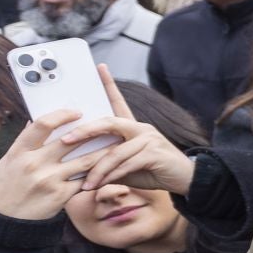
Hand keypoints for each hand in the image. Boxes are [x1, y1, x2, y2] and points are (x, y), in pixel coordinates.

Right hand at [0, 108, 112, 219]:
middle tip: (109, 126)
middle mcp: (34, 164)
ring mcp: (49, 180)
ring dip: (104, 151)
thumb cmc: (4, 188)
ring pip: (85, 160)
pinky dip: (96, 173)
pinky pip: (84, 180)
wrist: (4, 222)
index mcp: (19, 152)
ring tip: (117, 145)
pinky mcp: (61, 196)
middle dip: (93, 132)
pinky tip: (108, 168)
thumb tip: (37, 121)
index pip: (43, 124)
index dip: (62, 115)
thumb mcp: (7, 162)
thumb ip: (23, 143)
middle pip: (71, 141)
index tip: (77, 113)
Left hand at [72, 66, 196, 194]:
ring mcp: (149, 139)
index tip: (99, 67)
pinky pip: (126, 164)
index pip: (118, 102)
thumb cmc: (154, 171)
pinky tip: (101, 184)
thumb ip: (110, 163)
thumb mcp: (127, 166)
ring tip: (86, 183)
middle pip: (109, 123)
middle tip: (66, 139)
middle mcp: (141, 128)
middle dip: (85, 131)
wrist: (185, 179)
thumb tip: (84, 169)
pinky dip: (112, 175)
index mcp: (134, 127)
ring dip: (98, 170)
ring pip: (115, 152)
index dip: (109, 83)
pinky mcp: (154, 153)